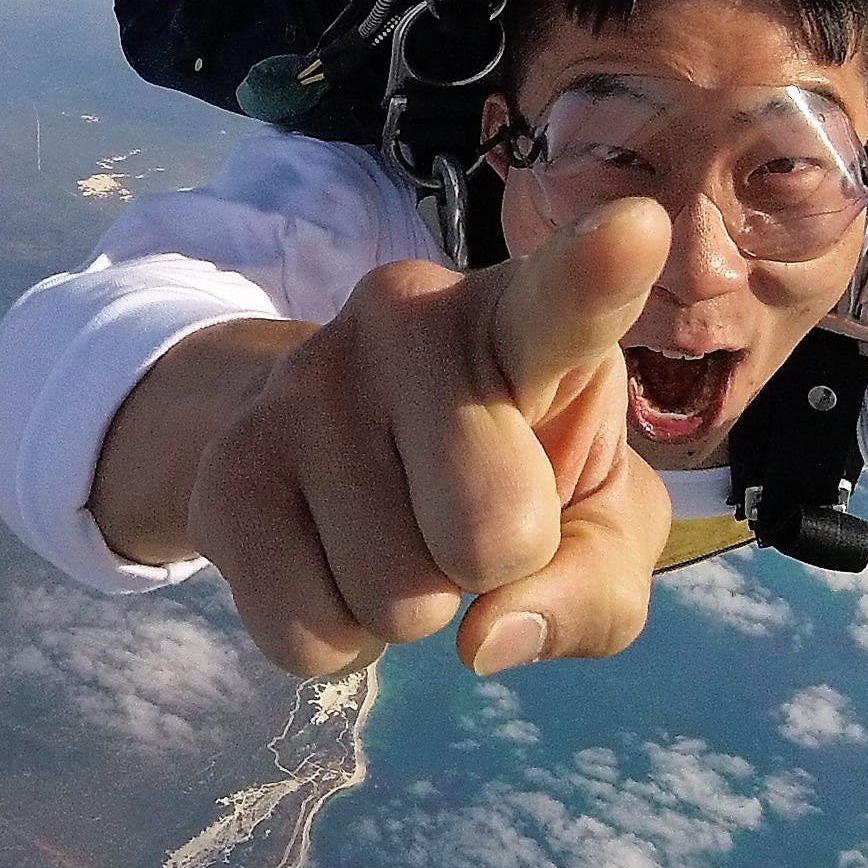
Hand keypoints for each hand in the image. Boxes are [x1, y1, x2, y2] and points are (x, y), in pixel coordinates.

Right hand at [100, 203, 676, 680]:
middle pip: (494, 534)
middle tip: (472, 521)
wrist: (325, 442)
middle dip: (495, 568)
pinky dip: (336, 638)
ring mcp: (303, 387)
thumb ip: (596, 586)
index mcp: (520, 317)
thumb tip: (487, 639)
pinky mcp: (228, 470)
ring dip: (410, 606)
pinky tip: (334, 562)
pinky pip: (309, 635)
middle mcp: (404, 320)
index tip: (640, 228)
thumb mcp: (599, 522)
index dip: (599, 273)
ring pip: (396, 598)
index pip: (561, 302)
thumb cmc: (512, 472)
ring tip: (397, 531)